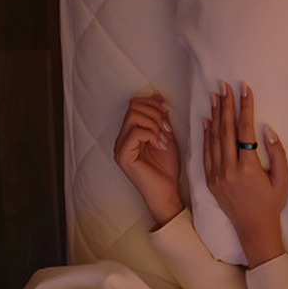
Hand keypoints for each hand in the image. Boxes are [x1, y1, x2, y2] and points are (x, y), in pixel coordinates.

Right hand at [114, 94, 183, 225]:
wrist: (167, 192)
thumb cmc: (167, 169)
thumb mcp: (166, 137)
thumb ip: (160, 119)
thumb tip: (157, 96)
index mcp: (130, 133)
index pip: (135, 105)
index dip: (152, 103)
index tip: (167, 111)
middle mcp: (121, 139)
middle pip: (133, 107)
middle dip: (155, 113)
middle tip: (167, 128)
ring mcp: (120, 147)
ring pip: (134, 116)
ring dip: (154, 124)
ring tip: (164, 138)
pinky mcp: (122, 156)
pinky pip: (136, 132)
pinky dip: (152, 135)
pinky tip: (160, 146)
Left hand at [204, 82, 287, 266]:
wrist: (253, 228)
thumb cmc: (272, 203)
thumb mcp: (283, 180)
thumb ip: (277, 154)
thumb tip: (267, 130)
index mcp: (247, 168)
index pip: (245, 130)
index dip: (245, 108)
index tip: (245, 90)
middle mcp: (228, 169)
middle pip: (225, 130)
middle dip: (226, 105)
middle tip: (225, 85)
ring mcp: (216, 174)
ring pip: (213, 138)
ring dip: (214, 115)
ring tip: (215, 96)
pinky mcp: (210, 179)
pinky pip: (206, 152)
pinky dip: (206, 134)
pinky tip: (206, 119)